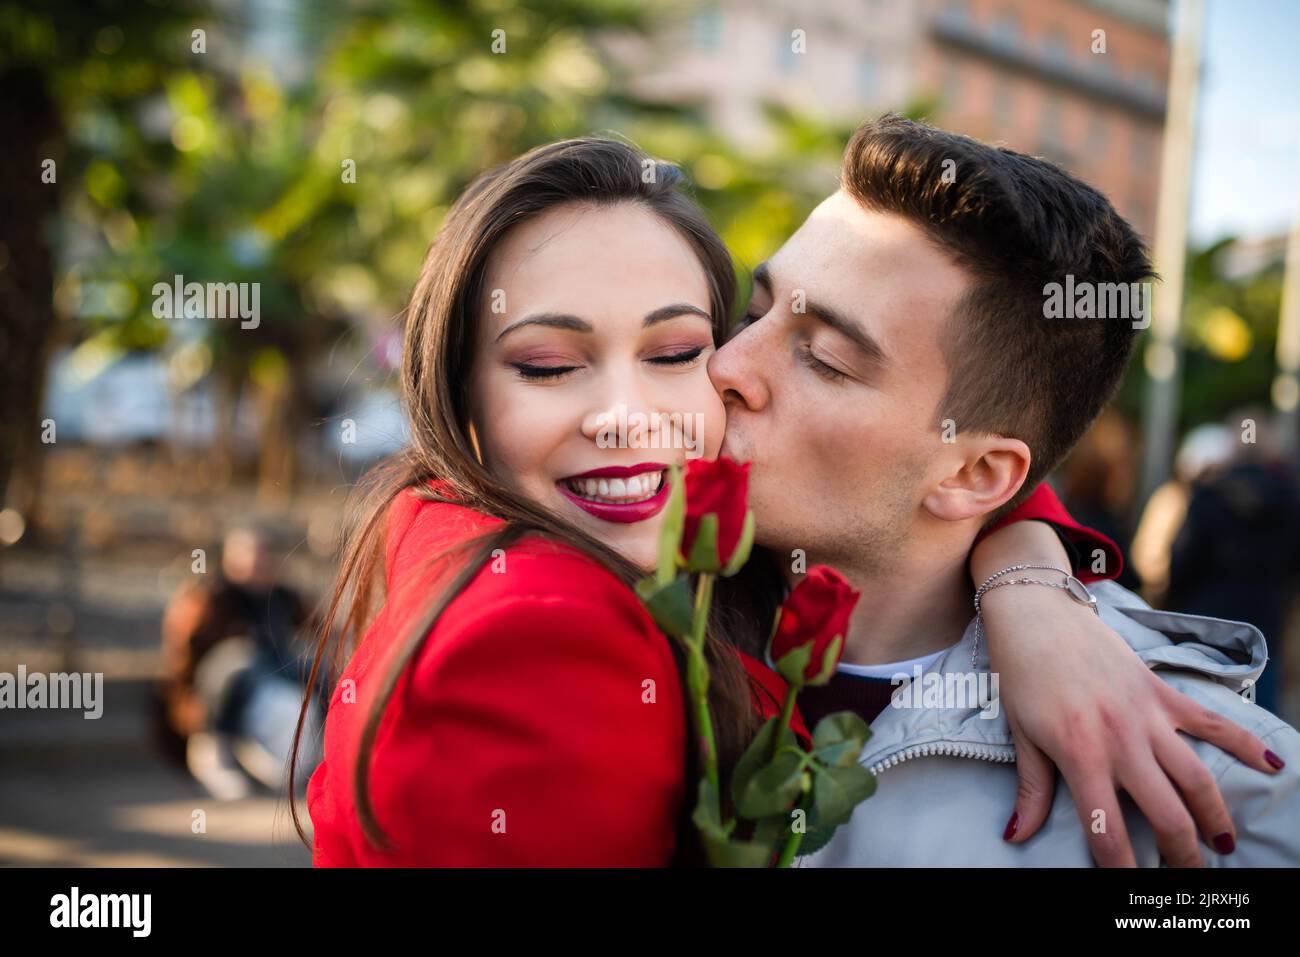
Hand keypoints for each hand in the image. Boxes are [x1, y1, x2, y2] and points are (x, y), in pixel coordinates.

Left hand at [971, 520, 1282, 866]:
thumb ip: (1031, 789)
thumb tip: (1015, 836)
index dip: (1121, 868)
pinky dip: (1244, 744)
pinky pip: (1211, 723)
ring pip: (1196, 778)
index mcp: (1080, 754)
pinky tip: (1272, 765)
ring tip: (1221, 845)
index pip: (1108, 830)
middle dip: (1180, 855)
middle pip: (1166, 814)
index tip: (1130, 887)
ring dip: (1214, 817)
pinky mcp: (1161, 693)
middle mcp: (1121, 740)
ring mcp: (1147, 716)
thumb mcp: (1020, 734)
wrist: (1036, 613)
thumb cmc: (1021, 675)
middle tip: (1186, 876)